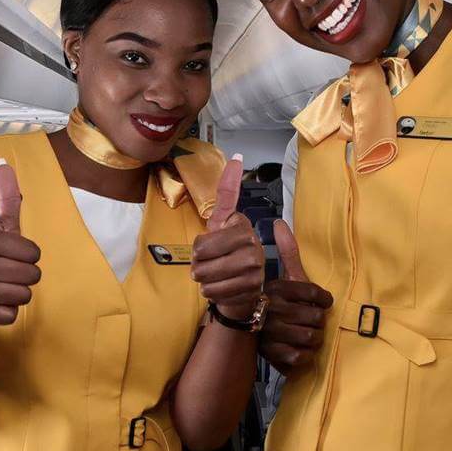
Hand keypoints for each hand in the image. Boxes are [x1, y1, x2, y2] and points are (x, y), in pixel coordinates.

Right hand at [0, 160, 41, 325]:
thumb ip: (8, 199)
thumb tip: (4, 162)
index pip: (34, 252)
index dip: (30, 258)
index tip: (12, 257)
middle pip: (32, 275)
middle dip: (25, 280)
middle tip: (6, 278)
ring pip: (24, 296)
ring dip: (16, 297)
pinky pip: (11, 315)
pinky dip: (6, 315)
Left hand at [191, 155, 264, 318]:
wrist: (242, 290)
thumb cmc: (227, 253)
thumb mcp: (222, 222)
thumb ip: (227, 193)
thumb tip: (238, 158)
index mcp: (242, 224)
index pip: (207, 233)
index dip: (199, 245)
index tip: (209, 237)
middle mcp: (252, 242)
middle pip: (201, 255)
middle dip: (198, 265)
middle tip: (208, 265)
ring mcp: (254, 266)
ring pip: (206, 274)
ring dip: (204, 280)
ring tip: (215, 277)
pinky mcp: (251, 287)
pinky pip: (214, 291)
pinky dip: (212, 293)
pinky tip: (222, 288)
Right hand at [258, 220, 332, 374]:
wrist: (255, 335)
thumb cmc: (279, 302)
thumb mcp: (286, 277)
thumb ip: (288, 252)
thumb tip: (279, 221)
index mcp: (275, 287)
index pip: (313, 293)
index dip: (323, 300)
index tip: (322, 303)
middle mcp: (270, 307)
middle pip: (315, 317)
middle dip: (318, 321)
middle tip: (310, 320)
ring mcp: (269, 332)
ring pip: (310, 337)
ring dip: (314, 338)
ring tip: (307, 334)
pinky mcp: (271, 354)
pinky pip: (301, 356)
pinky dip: (305, 354)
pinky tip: (300, 348)